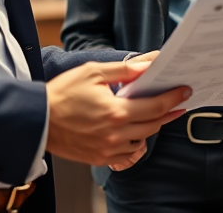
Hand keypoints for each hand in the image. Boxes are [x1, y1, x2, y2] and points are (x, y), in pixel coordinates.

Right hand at [46, 59, 189, 166]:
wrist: (38, 120)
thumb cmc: (63, 93)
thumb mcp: (93, 72)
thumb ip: (124, 70)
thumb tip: (148, 64)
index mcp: (116, 112)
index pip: (155, 106)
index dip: (173, 98)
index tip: (185, 91)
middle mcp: (115, 134)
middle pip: (153, 125)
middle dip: (168, 112)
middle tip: (178, 103)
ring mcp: (107, 149)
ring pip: (142, 141)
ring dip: (151, 128)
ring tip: (154, 115)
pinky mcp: (99, 158)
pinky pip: (127, 154)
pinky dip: (135, 143)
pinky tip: (134, 132)